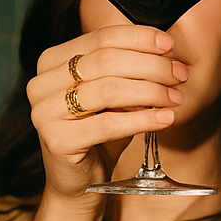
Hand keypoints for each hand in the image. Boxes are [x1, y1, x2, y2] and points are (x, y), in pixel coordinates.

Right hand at [26, 25, 188, 202]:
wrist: (80, 182)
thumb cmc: (99, 135)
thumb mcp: (115, 96)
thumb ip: (130, 71)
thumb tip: (166, 54)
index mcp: (52, 63)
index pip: (101, 38)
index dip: (139, 38)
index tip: (169, 45)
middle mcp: (41, 84)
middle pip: (106, 61)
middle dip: (151, 66)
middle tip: (179, 74)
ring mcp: (44, 112)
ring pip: (108, 90)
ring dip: (151, 91)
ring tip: (176, 97)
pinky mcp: (57, 140)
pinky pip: (108, 124)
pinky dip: (142, 119)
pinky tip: (165, 118)